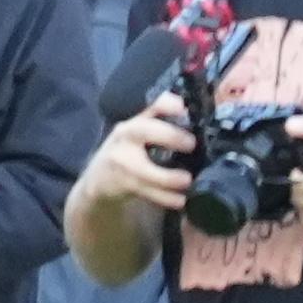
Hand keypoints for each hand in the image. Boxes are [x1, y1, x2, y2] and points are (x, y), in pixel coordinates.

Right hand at [87, 98, 196, 213]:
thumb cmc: (128, 152)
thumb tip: (203, 117)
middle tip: (191, 144)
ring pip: (146, 170)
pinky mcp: (124, 183)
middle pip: (143, 130)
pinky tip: (180, 199)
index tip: (182, 107)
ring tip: (188, 180)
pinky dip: (167, 198)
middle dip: (170, 136)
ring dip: (170, 177)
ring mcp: (122, 161)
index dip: (166, 103)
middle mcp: (126, 136)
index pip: (150, 104)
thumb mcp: (139, 134)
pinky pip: (148, 192)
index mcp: (135, 120)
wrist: (99, 180)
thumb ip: (164, 126)